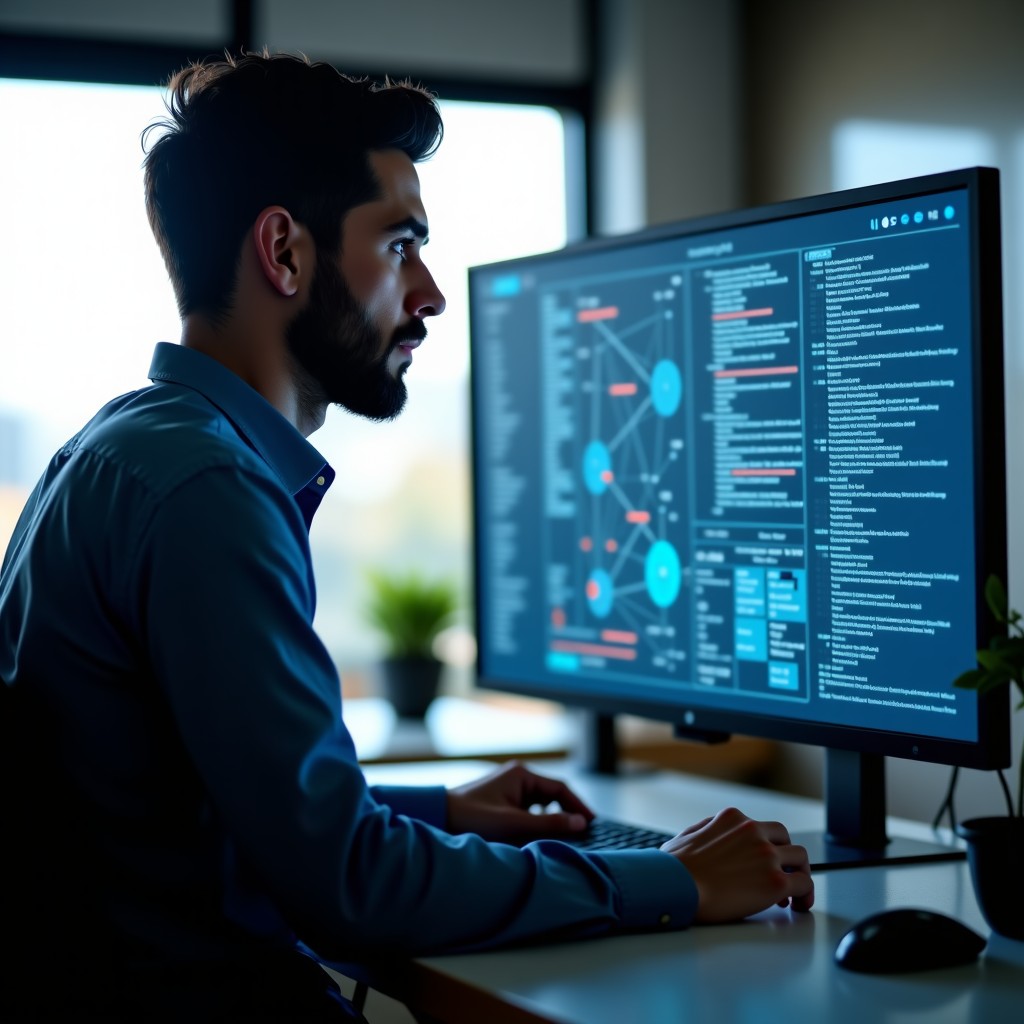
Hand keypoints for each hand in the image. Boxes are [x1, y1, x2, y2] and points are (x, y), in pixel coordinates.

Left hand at [446, 761, 595, 841]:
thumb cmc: (472, 818)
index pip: (561, 788)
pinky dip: (537, 821)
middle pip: (552, 795)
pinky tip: (539, 836)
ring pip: (540, 803)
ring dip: (552, 818)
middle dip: (567, 812)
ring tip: (565, 836)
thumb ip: (550, 824)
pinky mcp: (500, 801)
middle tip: (583, 831)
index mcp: (522, 774)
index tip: (593, 823)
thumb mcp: (514, 824)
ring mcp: (508, 788)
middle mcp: (517, 777)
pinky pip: (527, 809)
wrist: (438, 818)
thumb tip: (581, 823)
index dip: (579, 807)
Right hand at [661, 807, 813, 922]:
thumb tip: (711, 834)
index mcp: (732, 818)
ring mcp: (767, 855)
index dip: (765, 847)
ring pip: (801, 858)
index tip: (762, 863)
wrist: (675, 885)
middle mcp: (753, 831)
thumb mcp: (687, 835)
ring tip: (795, 894)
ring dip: (799, 873)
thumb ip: (707, 830)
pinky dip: (806, 895)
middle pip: (785, 839)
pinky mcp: (775, 881)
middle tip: (781, 876)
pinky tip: (799, 905)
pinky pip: (804, 884)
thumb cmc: (674, 867)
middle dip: (785, 857)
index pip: (761, 827)